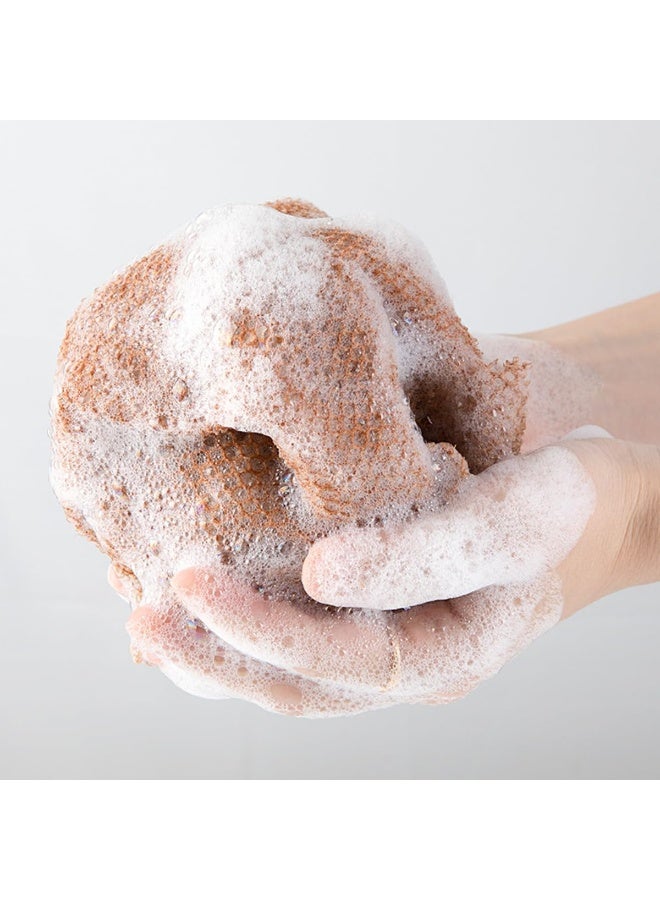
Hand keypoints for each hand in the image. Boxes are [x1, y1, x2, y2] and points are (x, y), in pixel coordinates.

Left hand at [116, 434, 658, 715]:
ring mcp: (372, 635)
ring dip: (209, 648)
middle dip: (221, 652)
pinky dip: (223, 619)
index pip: (358, 662)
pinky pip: (279, 629)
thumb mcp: (513, 519)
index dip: (279, 630)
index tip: (202, 581)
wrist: (555, 480)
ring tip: (142, 614)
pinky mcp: (347, 604)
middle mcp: (401, 661)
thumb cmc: (547, 497)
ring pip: (280, 669)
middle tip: (148, 614)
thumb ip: (427, 552)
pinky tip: (170, 591)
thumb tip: (318, 576)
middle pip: (303, 684)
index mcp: (448, 654)